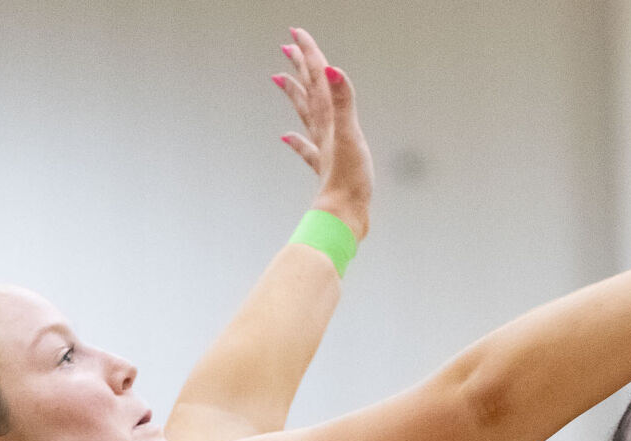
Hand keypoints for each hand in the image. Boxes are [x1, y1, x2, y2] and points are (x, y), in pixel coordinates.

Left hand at [273, 27, 372, 240]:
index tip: (297, 34)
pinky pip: (307, 149)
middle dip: (299, 67)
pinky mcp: (326, 168)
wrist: (344, 216)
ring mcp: (323, 149)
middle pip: (308, 92)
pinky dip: (297, 141)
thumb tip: (332, 70)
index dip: (309, 55)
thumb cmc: (349, 181)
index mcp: (329, 120)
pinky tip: (287, 137)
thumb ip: (343, 101)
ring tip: (279, 78)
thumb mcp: (350, 135)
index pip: (318, 79)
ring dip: (294, 95)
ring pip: (305, 114)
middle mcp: (323, 131)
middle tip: (288, 46)